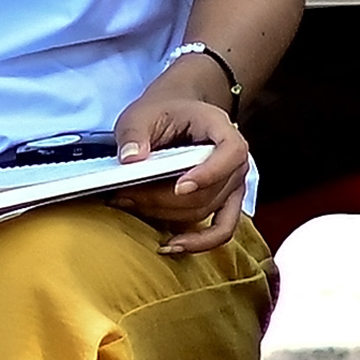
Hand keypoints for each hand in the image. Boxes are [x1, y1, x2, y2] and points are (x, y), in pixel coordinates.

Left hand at [113, 84, 251, 253]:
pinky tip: (170, 246)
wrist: (177, 114)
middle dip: (163, 199)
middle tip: (124, 195)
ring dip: (165, 215)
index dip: (209, 173)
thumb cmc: (162, 112)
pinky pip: (220, 231)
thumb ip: (134, 133)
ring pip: (205, 212)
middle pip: (208, 192)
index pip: (231, 153)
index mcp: (222, 129)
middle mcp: (236, 162)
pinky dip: (197, 243)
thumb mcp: (141, 114)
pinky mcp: (224, 205)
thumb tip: (131, 160)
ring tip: (129, 205)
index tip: (180, 187)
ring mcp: (233, 186)